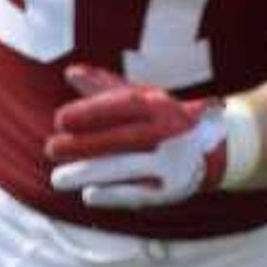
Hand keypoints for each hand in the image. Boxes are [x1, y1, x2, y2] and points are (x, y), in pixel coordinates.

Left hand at [45, 64, 235, 209]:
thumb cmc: (163, 119)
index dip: (90, 112)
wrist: (216, 148)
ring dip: (91, 174)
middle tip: (51, 149)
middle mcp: (171, 132)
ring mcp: (175, 162)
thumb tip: (70, 72)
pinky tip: (88, 195)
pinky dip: (114, 195)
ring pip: (129, 168)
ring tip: (58, 179)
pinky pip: (140, 193)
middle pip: (124, 139)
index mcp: (162, 106)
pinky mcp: (174, 189)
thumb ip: (105, 87)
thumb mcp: (142, 98)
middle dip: (84, 146)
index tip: (59, 120)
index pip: (124, 106)